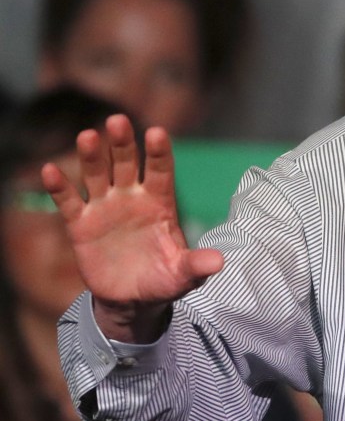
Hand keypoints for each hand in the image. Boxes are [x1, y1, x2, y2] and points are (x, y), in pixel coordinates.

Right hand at [41, 114, 223, 341]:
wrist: (132, 299)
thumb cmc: (164, 279)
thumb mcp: (183, 275)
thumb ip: (196, 265)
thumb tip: (220, 263)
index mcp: (160, 202)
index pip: (161, 171)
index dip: (159, 152)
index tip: (156, 132)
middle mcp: (132, 197)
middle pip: (127, 163)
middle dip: (123, 143)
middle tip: (118, 120)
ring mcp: (105, 207)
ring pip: (97, 175)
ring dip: (92, 156)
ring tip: (87, 136)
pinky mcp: (80, 224)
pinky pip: (68, 201)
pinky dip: (58, 187)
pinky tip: (49, 170)